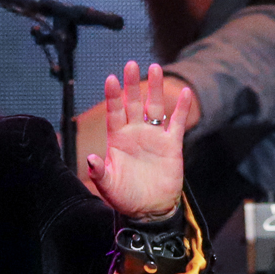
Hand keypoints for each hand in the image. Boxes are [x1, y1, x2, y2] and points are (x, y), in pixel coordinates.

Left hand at [84, 61, 189, 220]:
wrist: (149, 209)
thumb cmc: (124, 197)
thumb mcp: (108, 186)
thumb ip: (99, 172)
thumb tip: (90, 159)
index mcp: (117, 140)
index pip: (114, 112)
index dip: (113, 96)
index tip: (111, 78)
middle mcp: (135, 133)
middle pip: (133, 103)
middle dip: (132, 84)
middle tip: (131, 64)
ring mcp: (153, 137)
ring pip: (154, 107)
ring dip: (154, 89)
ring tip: (155, 67)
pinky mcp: (171, 145)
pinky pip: (177, 123)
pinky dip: (181, 108)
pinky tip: (184, 92)